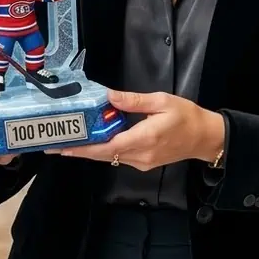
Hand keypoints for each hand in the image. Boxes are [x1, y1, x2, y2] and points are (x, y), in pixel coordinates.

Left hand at [45, 88, 224, 169]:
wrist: (205, 138)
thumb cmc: (186, 116)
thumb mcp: (162, 101)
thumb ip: (133, 101)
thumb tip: (108, 96)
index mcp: (144, 138)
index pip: (107, 146)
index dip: (83, 147)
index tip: (63, 146)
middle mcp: (140, 155)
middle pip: (102, 155)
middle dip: (78, 151)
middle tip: (53, 146)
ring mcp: (141, 162)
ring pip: (109, 157)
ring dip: (89, 150)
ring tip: (68, 142)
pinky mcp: (143, 162)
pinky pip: (118, 157)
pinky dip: (103, 149)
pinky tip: (93, 140)